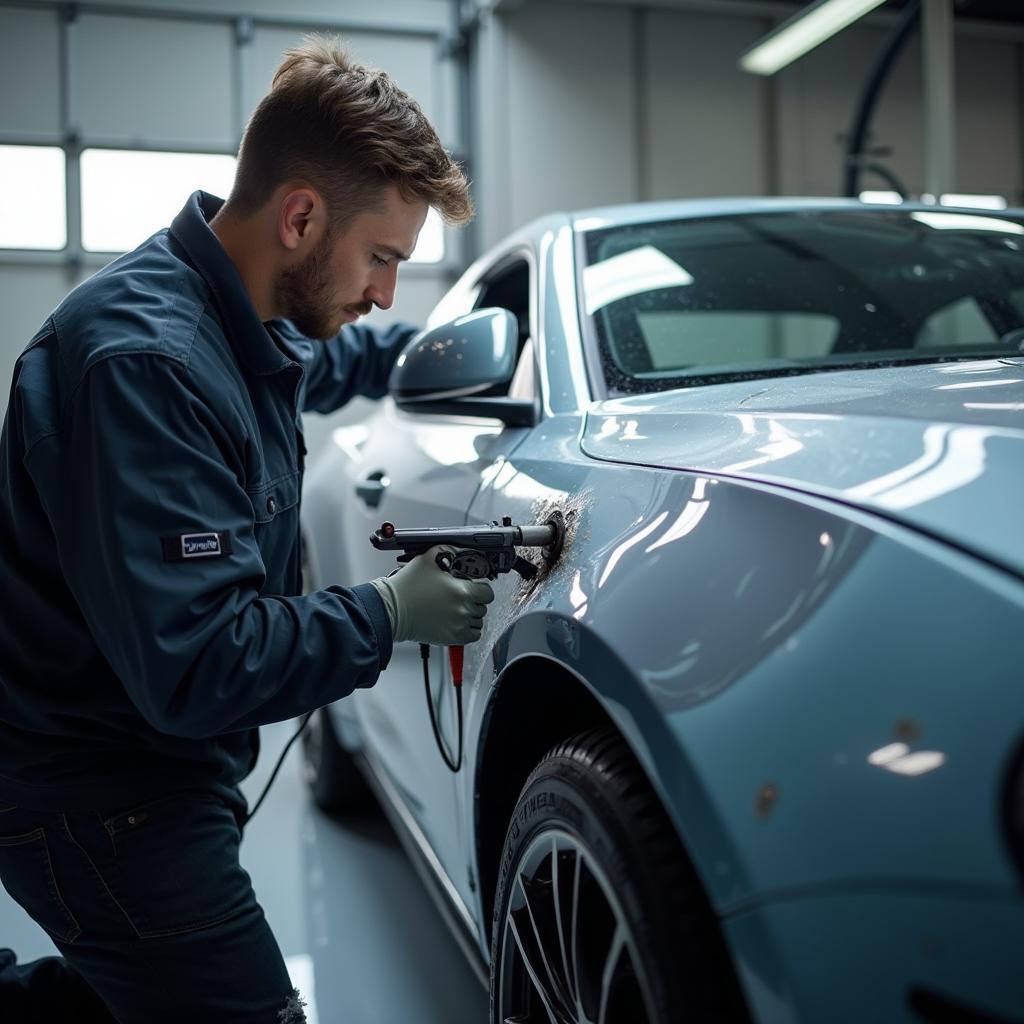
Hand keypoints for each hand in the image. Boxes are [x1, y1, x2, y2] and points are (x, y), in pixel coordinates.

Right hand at [369, 546, 494, 645]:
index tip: (473, 586)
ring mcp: (459, 626)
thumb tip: (463, 551)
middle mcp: (463, 610)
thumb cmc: (407, 587)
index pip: (487, 591)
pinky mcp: (452, 638)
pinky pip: (473, 635)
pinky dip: (469, 629)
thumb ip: (450, 551)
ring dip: (472, 614)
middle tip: (460, 596)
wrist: (392, 610)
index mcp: (462, 591)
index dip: (481, 587)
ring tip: (457, 608)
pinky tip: (458, 621)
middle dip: (474, 599)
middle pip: (483, 606)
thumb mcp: (429, 558)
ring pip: (479, 621)